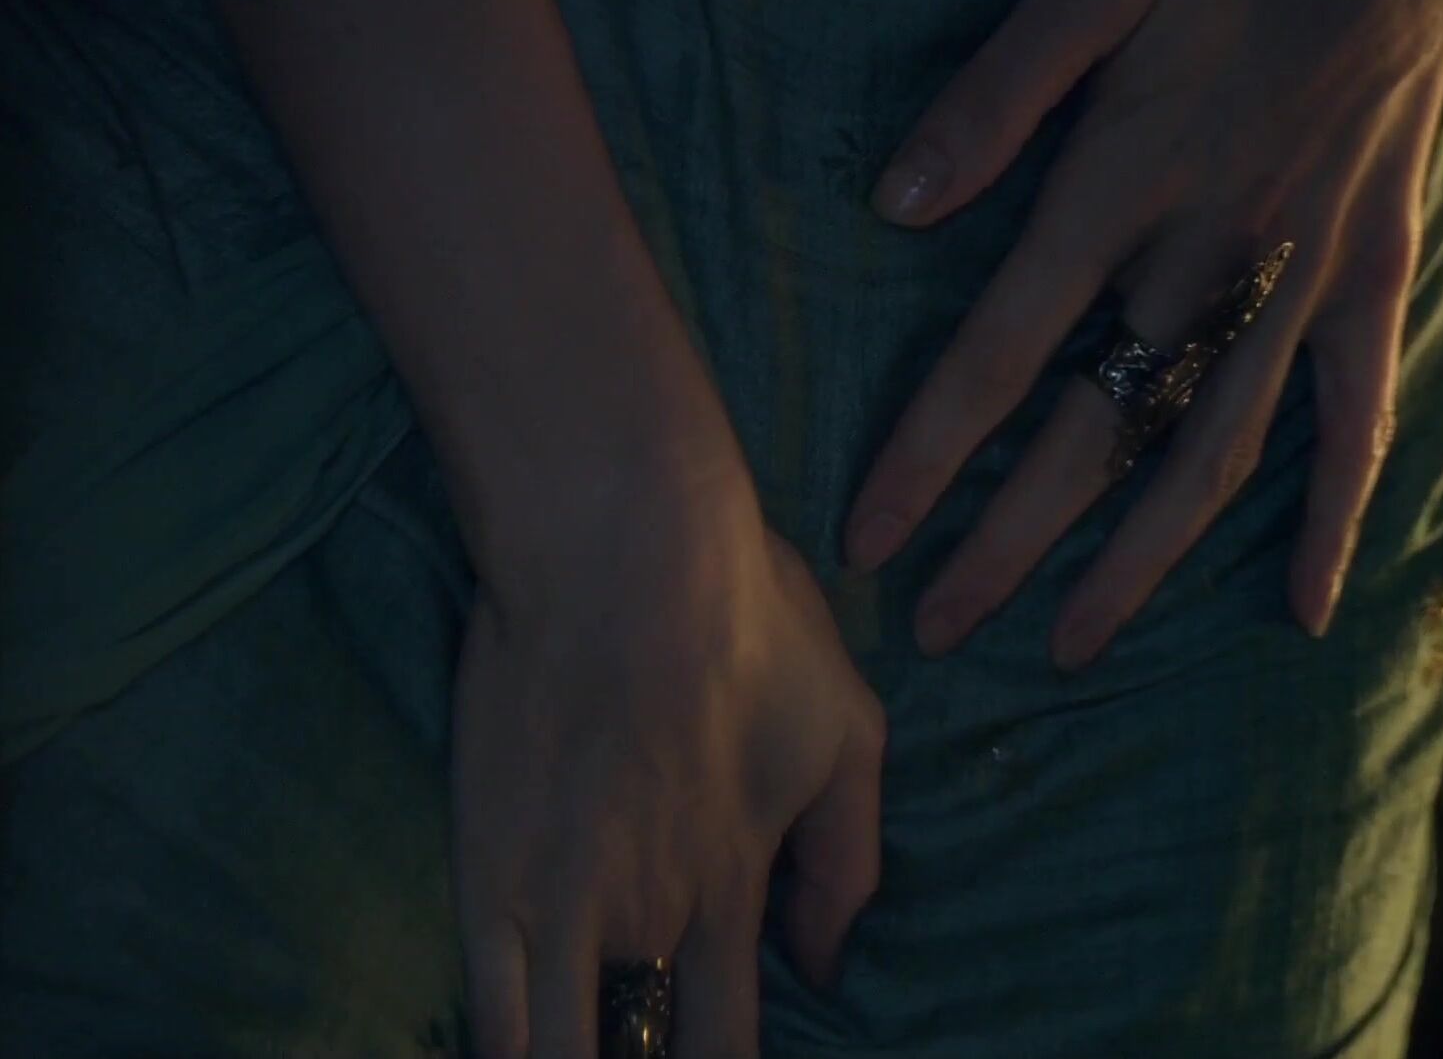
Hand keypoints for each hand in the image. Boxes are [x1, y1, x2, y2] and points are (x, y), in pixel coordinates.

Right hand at [452, 490, 885, 1058]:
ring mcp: (559, 906)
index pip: (730, 1045)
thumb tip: (824, 964)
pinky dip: (504, 1055)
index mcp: (736, 888)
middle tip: (644, 1053)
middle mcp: (649, 920)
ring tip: (590, 1057)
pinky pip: (488, 1014)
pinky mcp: (484, 873)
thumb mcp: (846, 731)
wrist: (618, 546)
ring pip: (561, 1055)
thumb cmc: (744, 622)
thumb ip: (844, 863)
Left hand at [844, 0, 1442, 667]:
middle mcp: (1211, 258)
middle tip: (938, 630)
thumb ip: (998, 94)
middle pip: (1095, 432)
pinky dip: (1335, 516)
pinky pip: (1362, 421)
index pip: (1000, 353)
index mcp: (1124, 184)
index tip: (868, 543)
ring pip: (1210, 453)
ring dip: (1139, 561)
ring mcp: (1302, 283)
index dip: (927, 455)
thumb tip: (898, 203)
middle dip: (1010, 542)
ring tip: (1071, 646)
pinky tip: (1304, 608)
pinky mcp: (1374, 282)